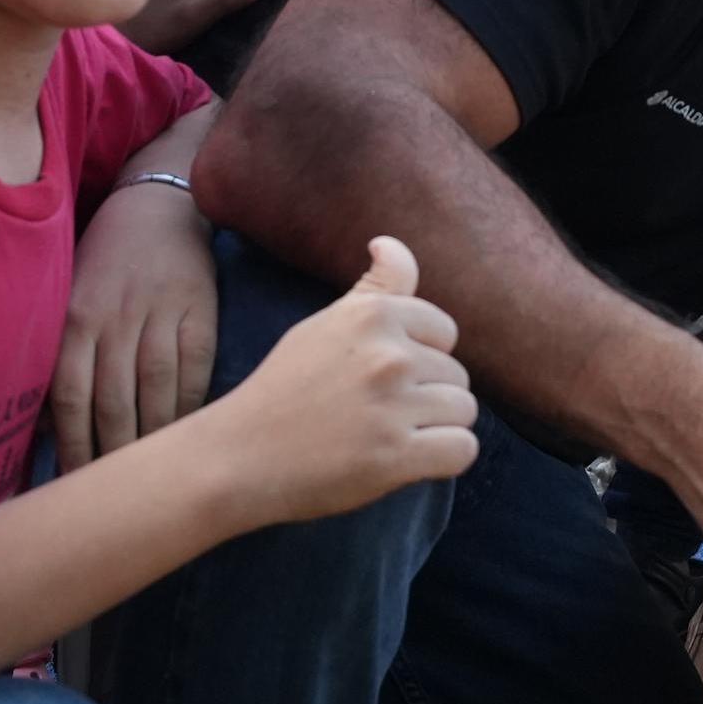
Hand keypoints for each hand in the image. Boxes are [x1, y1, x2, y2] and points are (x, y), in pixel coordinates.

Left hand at [54, 167, 216, 470]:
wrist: (160, 206)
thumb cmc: (104, 264)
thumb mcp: (67, 298)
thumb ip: (59, 359)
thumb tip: (44, 431)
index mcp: (75, 319)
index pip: (71, 400)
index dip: (72, 450)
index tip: (71, 489)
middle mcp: (115, 320)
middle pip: (113, 405)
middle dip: (110, 459)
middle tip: (110, 499)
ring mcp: (161, 317)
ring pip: (155, 395)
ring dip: (151, 444)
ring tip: (148, 481)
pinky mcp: (201, 315)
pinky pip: (194, 374)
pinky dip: (187, 411)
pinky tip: (183, 439)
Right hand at [210, 237, 479, 524]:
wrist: (238, 457)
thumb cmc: (283, 389)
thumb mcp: (325, 325)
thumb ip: (374, 288)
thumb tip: (389, 242)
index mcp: (373, 315)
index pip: (445, 332)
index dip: (420, 360)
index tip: (380, 379)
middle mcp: (388, 354)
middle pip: (458, 375)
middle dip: (426, 397)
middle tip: (375, 414)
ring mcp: (393, 406)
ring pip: (464, 411)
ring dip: (437, 430)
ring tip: (388, 437)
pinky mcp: (395, 456)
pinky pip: (462, 450)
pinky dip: (444, 460)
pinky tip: (409, 461)